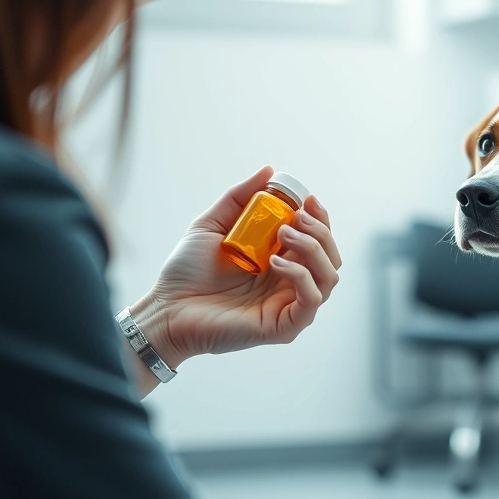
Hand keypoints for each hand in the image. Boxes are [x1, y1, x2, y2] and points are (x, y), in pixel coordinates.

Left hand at [130, 166, 341, 367]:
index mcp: (280, 262)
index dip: (320, 219)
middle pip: (331, 257)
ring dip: (313, 249)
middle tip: (295, 218)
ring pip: (329, 277)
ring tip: (284, 235)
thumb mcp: (212, 224)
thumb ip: (240, 198)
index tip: (308, 200)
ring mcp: (288, 306)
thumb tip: (269, 171)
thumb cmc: (186, 272)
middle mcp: (289, 284)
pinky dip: (300, 276)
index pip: (319, 241)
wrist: (167, 307)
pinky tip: (275, 262)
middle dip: (320, 231)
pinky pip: (311, 300)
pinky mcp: (284, 327)